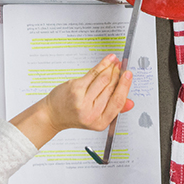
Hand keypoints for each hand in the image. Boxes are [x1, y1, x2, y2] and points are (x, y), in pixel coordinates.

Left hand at [11, 54, 133, 147]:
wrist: (53, 114)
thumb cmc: (74, 115)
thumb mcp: (96, 118)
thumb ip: (114, 110)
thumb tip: (130, 102)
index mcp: (100, 122)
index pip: (117, 102)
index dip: (125, 86)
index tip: (128, 76)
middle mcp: (91, 112)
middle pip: (111, 89)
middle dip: (118, 75)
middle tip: (122, 67)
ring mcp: (82, 99)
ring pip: (103, 79)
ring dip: (111, 68)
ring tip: (115, 63)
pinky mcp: (75, 88)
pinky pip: (92, 73)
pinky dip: (102, 65)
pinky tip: (107, 61)